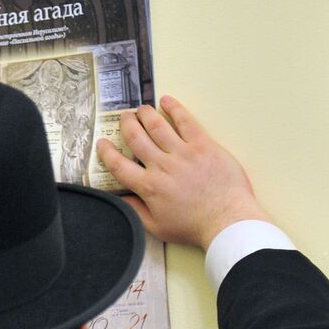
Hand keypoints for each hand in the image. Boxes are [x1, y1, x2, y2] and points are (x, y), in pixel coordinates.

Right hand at [95, 96, 270, 249]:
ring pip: (157, 126)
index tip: (102, 144)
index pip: (119, 165)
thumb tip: (122, 200)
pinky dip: (174, 108)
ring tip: (141, 109)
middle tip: (124, 118)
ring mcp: (182, 153)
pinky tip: (166, 101)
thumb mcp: (159, 227)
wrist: (226, 220)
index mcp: (149, 187)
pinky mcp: (202, 145)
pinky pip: (185, 122)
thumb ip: (137, 211)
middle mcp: (162, 166)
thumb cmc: (194, 227)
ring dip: (146, 114)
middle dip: (126, 124)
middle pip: (136, 138)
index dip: (107, 153)